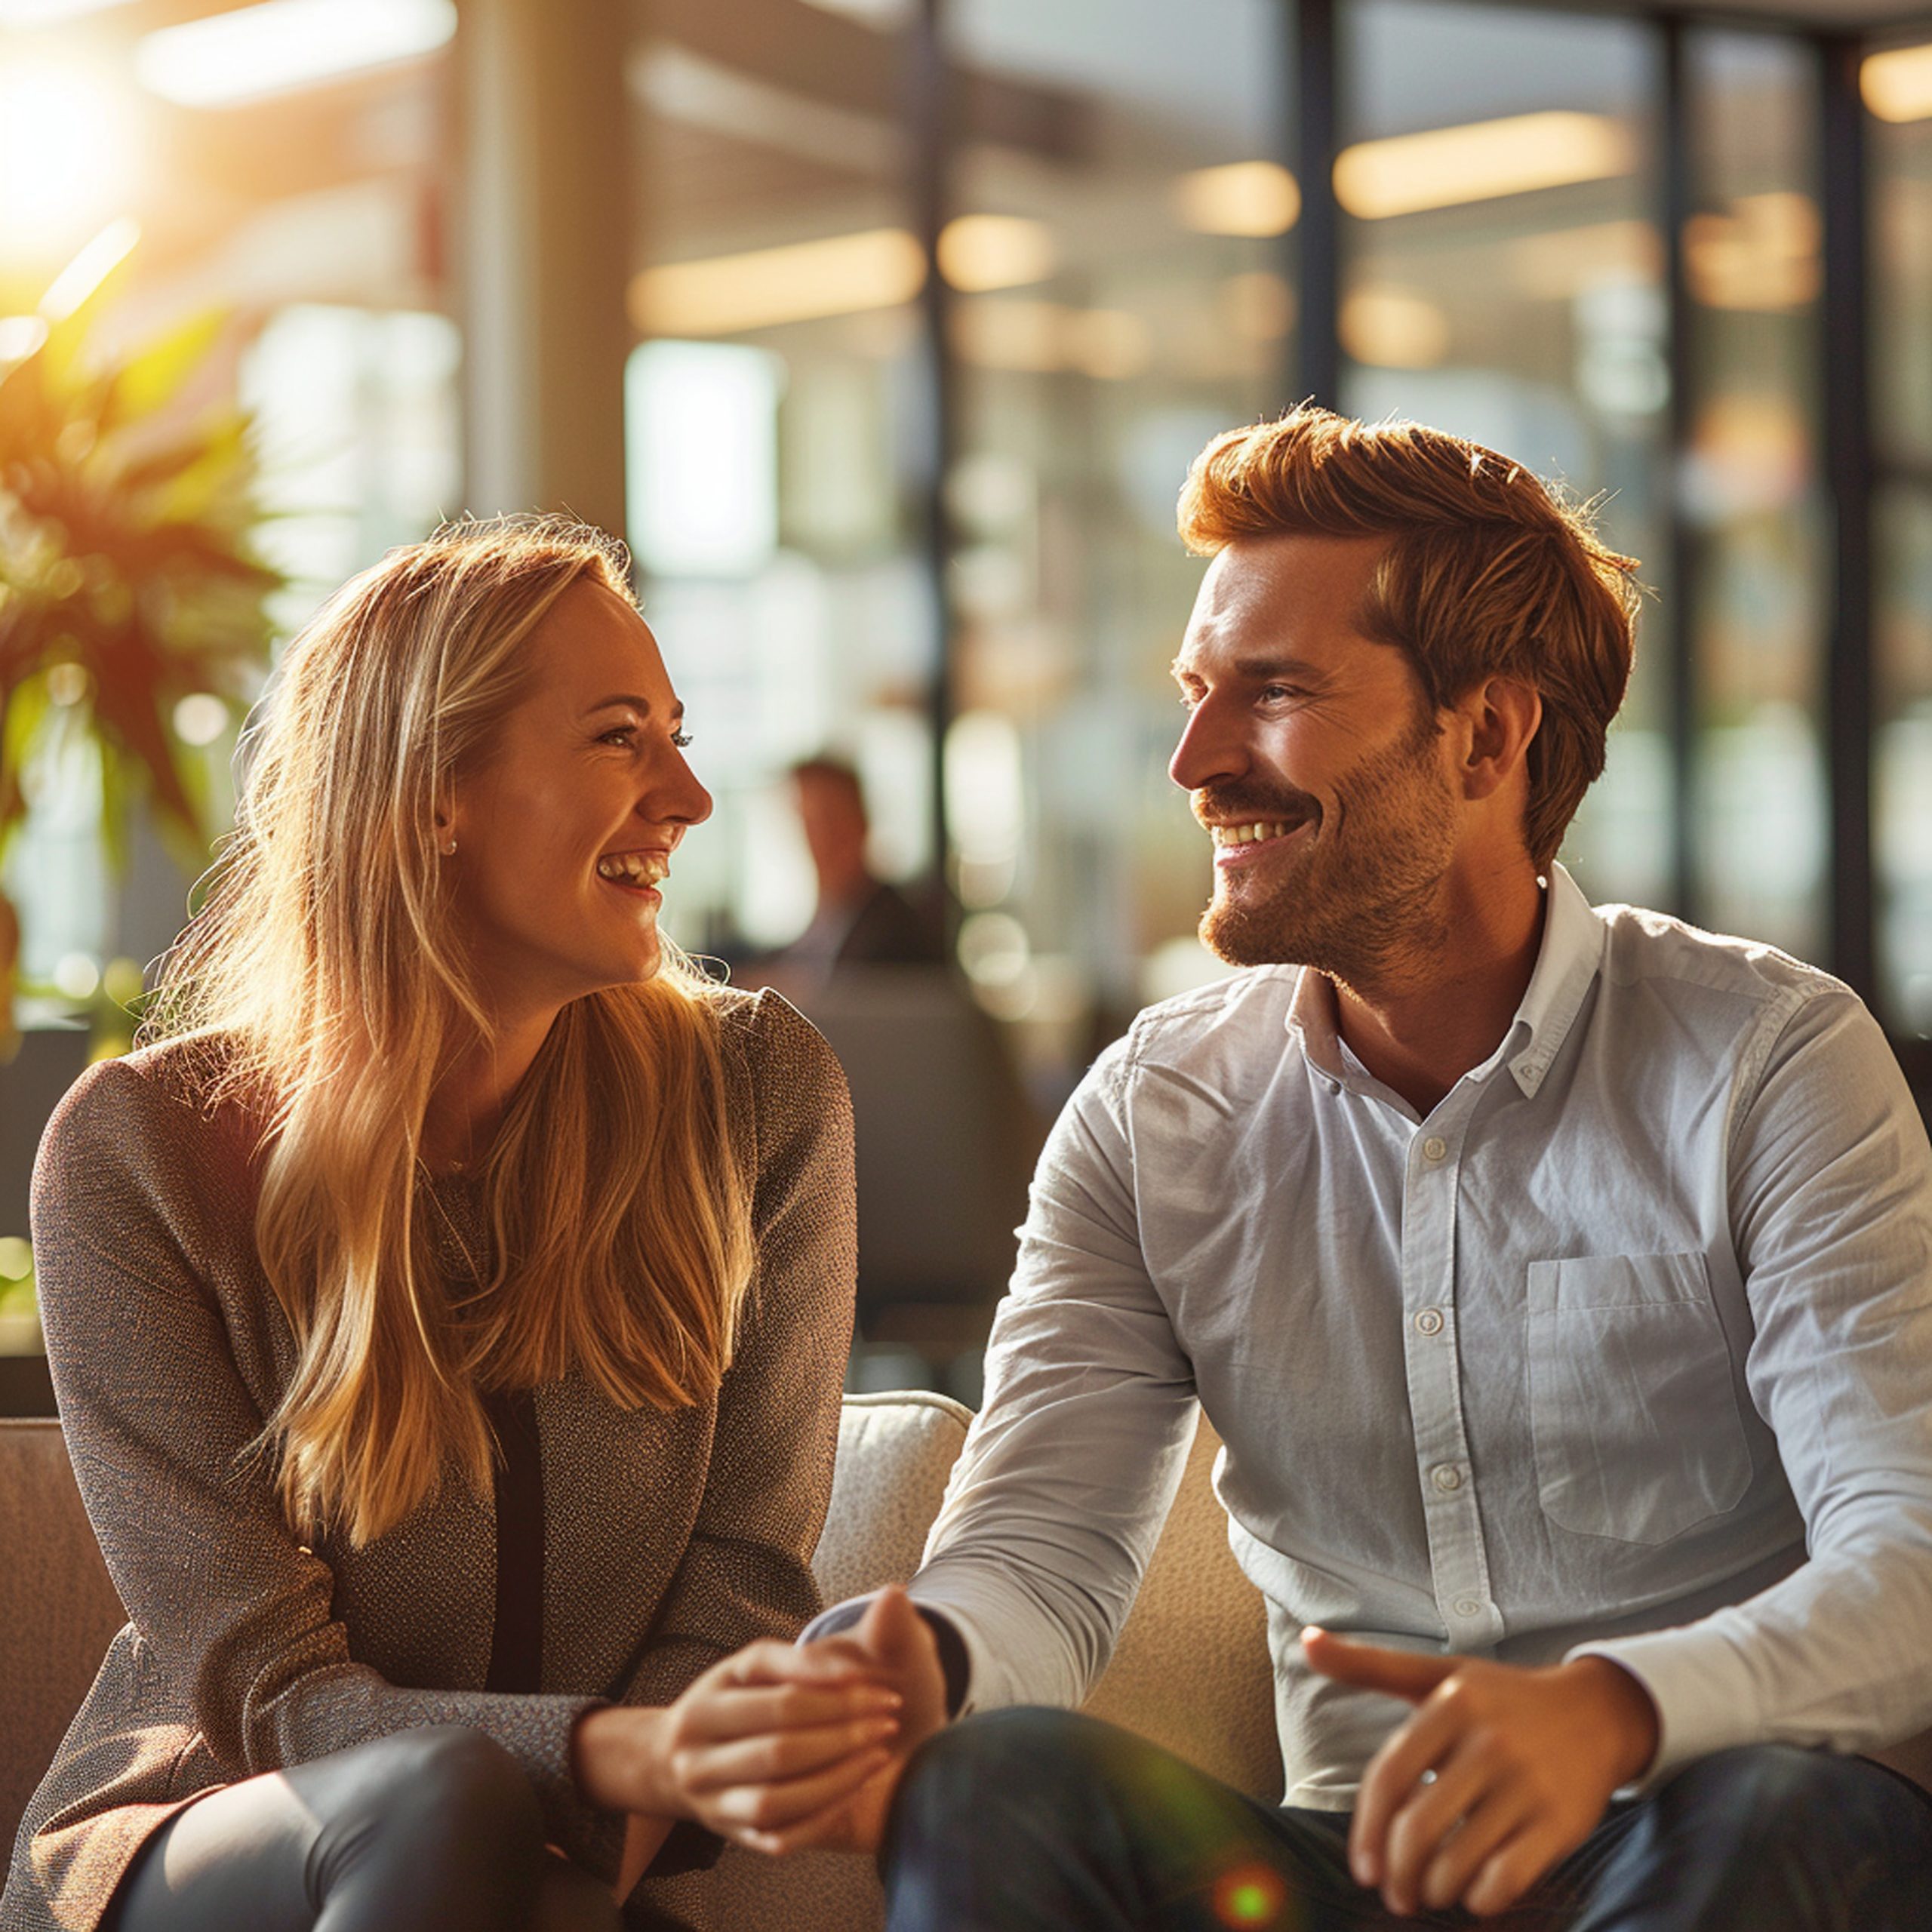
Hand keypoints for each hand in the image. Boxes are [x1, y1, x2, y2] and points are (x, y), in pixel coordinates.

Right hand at [572, 1638, 900, 1856]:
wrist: (674, 1760)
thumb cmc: (733, 1700)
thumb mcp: (753, 1666)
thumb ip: (802, 1659)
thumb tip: (854, 1662)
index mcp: (704, 1706)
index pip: (781, 1703)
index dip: (838, 1698)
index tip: (886, 1692)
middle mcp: (697, 1761)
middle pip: (779, 1753)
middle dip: (844, 1738)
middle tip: (889, 1723)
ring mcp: (711, 1805)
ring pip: (777, 1802)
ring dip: (838, 1780)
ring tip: (879, 1754)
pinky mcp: (732, 1837)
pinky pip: (780, 1837)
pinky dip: (822, 1816)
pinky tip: (857, 1789)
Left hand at [1301, 1627, 1658, 1918]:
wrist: (1597, 1711)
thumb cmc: (1501, 1698)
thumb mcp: (1437, 1674)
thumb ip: (1370, 1665)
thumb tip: (1307, 1643)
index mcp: (1451, 1703)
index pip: (1389, 1778)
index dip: (1367, 1831)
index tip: (1362, 1870)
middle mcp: (1488, 1741)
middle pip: (1419, 1828)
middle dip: (1398, 1874)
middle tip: (1395, 1894)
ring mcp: (1528, 1783)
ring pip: (1460, 1859)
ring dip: (1435, 1890)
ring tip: (1429, 1893)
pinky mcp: (1562, 1821)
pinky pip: (1508, 1878)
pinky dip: (1482, 1899)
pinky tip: (1474, 1895)